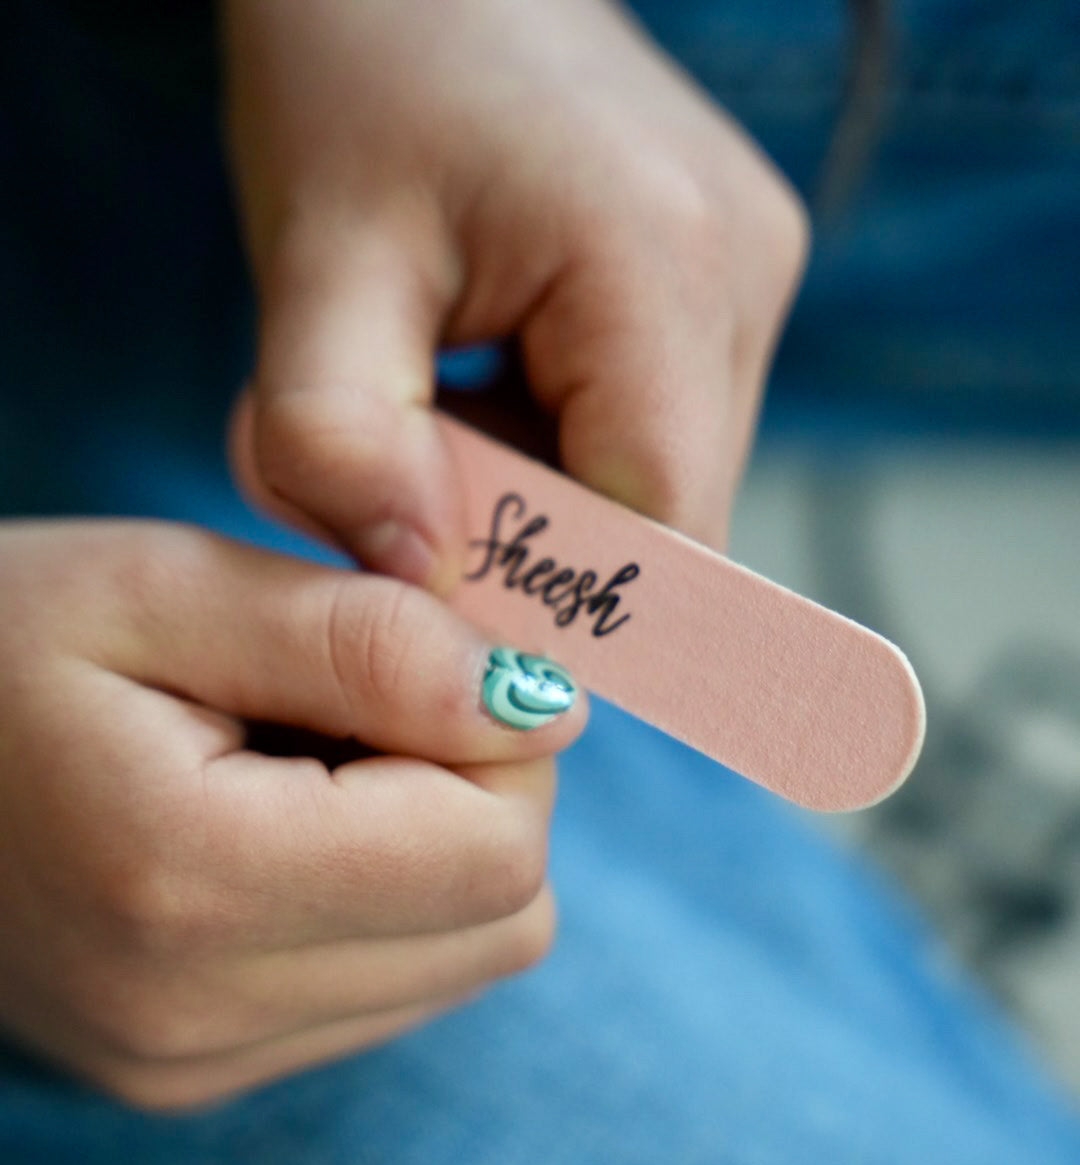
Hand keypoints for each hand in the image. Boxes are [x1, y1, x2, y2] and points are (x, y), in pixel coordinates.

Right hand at [0, 522, 583, 1108]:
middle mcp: (198, 1018)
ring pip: (462, 958)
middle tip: (353, 702)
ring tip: (299, 762)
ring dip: (429, 843)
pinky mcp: (197, 1075)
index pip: (496, 851)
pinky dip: (378, 897)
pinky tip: (277, 829)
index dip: (499, 736)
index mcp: (190, 884)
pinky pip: (386, 988)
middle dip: (475, 788)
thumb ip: (369, 642)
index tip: (420, 656)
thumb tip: (545, 706)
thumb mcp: (163, 587)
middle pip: (502, 917)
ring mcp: (196, 1067)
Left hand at [222, 0, 807, 586]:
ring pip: (662, 480)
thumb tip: (417, 584)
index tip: (442, 598)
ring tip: (446, 389)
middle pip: (666, 516)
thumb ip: (340, 443)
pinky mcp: (730, 278)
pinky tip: (492, 365)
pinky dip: (565, 437)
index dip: (553, 598)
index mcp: (662, 268)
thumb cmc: (362, 69)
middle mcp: (745, 275)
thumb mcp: (316, 256)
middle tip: (410, 476)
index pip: (655, 531)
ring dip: (545, 486)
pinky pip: (657, 423)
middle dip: (534, 538)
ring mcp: (752, 275)